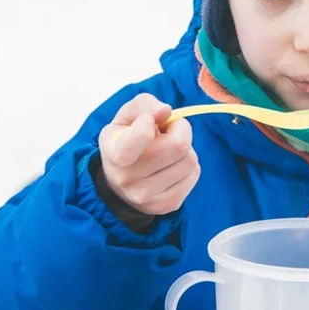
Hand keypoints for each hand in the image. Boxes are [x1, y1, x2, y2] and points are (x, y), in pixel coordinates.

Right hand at [98, 94, 199, 216]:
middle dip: (180, 130)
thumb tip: (165, 111)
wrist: (120, 183)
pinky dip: (188, 165)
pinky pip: (194, 174)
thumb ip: (144, 105)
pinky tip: (172, 165)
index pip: (141, 135)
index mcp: (114, 152)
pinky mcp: (167, 205)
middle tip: (167, 131)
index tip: (148, 120)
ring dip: (185, 149)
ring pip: (190, 160)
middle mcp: (127, 178)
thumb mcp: (126, 117)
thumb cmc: (126, 140)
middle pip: (179, 145)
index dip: (151, 120)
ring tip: (168, 150)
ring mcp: (147, 196)